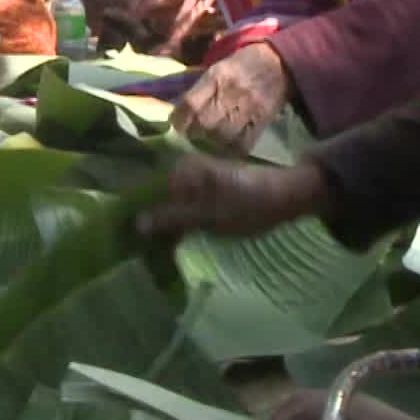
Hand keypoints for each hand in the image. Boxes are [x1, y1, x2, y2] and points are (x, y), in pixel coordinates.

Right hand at [137, 156, 328, 238]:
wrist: (289, 197)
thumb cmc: (249, 203)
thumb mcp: (209, 215)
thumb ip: (173, 218)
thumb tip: (135, 224)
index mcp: (182, 169)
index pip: (148, 193)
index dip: (139, 216)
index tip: (131, 242)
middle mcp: (186, 170)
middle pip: (160, 200)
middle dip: (152, 223)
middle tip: (143, 251)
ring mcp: (198, 182)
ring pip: (173, 207)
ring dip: (167, 227)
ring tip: (156, 251)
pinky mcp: (209, 194)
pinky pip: (186, 209)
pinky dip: (181, 224)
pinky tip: (177, 242)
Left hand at [173, 45, 291, 151]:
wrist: (278, 62)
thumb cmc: (243, 64)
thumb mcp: (218, 67)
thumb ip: (200, 88)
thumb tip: (180, 112)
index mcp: (216, 76)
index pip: (191, 103)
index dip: (179, 119)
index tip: (175, 126)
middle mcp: (231, 91)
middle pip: (205, 122)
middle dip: (194, 132)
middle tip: (192, 135)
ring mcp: (249, 107)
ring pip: (223, 135)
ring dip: (213, 142)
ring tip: (211, 140)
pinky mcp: (263, 120)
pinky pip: (244, 143)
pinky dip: (233, 148)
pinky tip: (229, 145)